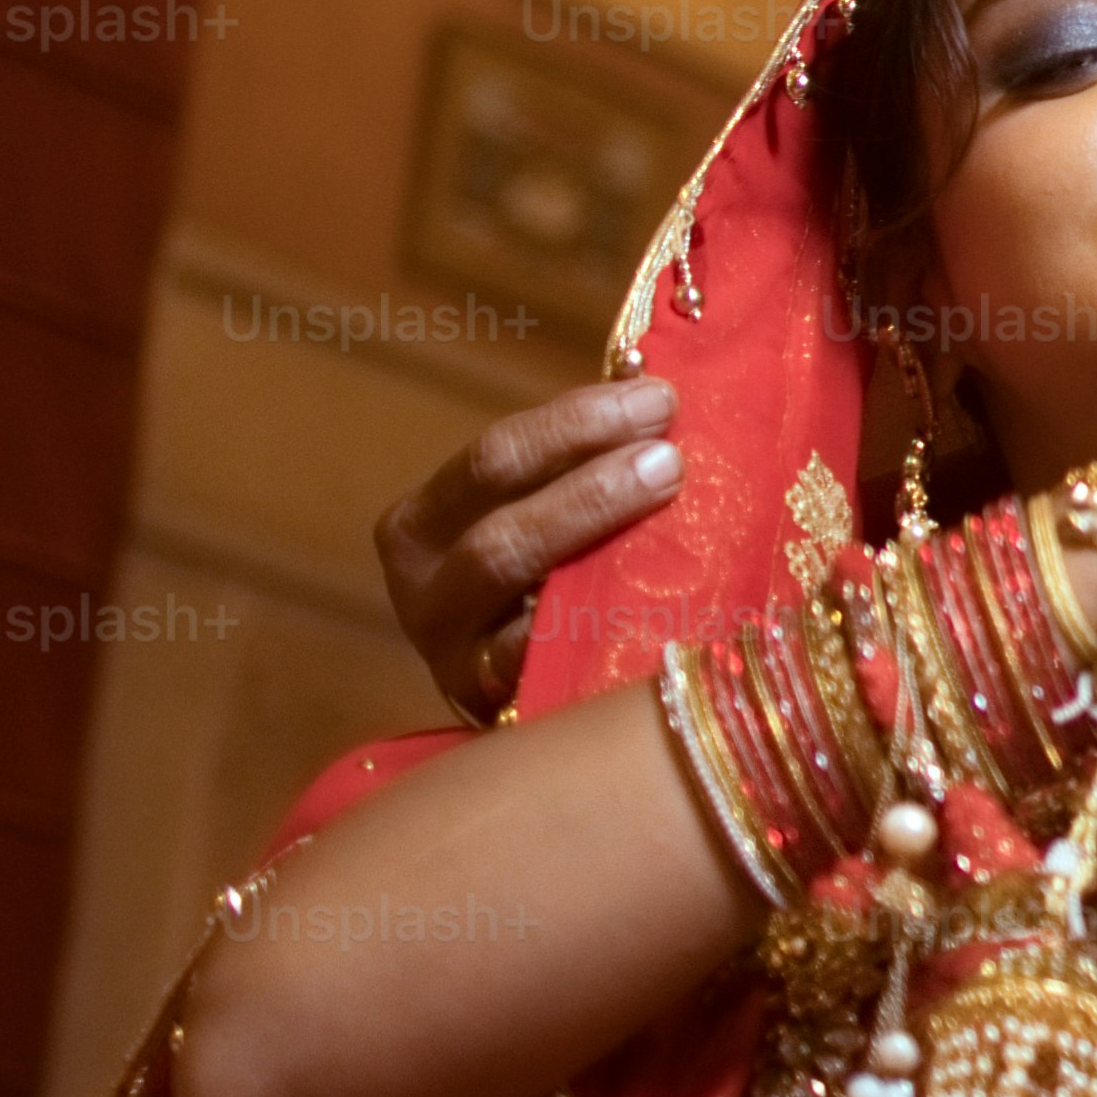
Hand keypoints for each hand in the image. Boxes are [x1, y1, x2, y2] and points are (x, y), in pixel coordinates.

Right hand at [379, 375, 685, 723]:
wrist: (530, 698)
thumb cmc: (549, 575)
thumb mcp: (542, 510)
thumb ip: (582, 458)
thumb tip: (657, 383)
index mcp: (424, 525)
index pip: (494, 461)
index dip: (576, 424)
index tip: (658, 397)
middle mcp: (426, 594)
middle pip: (503, 534)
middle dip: (593, 485)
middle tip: (672, 452)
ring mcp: (460, 663)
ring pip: (523, 601)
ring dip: (598, 537)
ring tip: (670, 492)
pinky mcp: (501, 713)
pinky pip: (552, 666)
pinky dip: (607, 625)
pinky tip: (664, 595)